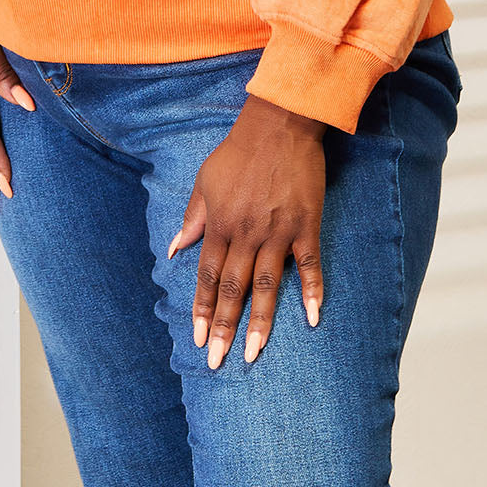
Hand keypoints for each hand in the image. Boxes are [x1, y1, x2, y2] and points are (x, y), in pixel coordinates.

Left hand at [168, 94, 327, 368]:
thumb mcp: (206, 180)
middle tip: (218, 361)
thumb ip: (193, 217)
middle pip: (233, 288)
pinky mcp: (306, 225)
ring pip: (267, 285)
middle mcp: (246, 233)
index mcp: (220, 223)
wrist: (279, 124)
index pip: (208, 276)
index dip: (203, 309)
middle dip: (224, 327)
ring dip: (259, 322)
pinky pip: (310, 265)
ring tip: (253, 354)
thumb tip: (174, 248)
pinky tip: (312, 319)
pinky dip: (312, 291)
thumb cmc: (239, 151)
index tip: (198, 339)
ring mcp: (278, 231)